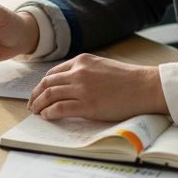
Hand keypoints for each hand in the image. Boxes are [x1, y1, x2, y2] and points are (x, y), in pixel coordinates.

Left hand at [27, 53, 167, 121]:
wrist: (145, 87)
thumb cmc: (129, 79)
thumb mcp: (103, 66)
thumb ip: (85, 71)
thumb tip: (71, 83)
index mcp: (82, 61)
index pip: (54, 72)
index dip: (43, 84)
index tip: (40, 92)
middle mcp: (79, 72)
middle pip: (47, 83)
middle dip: (36, 94)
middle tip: (32, 104)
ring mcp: (82, 89)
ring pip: (49, 95)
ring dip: (39, 104)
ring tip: (36, 112)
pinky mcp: (87, 105)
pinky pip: (59, 109)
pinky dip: (49, 113)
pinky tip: (47, 116)